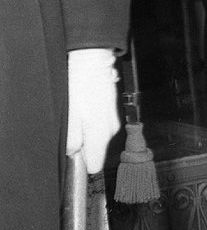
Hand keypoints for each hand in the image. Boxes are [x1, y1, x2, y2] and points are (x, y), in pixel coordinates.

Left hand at [66, 48, 120, 173]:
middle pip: (96, 151)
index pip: (94, 165)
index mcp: (99, 134)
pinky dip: (92, 124)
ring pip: (98, 139)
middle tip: (71, 130)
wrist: (94, 63)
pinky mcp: (113, 114)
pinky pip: (102, 128)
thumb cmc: (80, 86)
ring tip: (78, 116)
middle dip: (83, 146)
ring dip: (87, 133)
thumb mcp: (69, 115)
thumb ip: (72, 139)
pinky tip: (85, 110)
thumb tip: (73, 153)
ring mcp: (113, 122)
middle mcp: (110, 131)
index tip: (73, 158)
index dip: (82, 164)